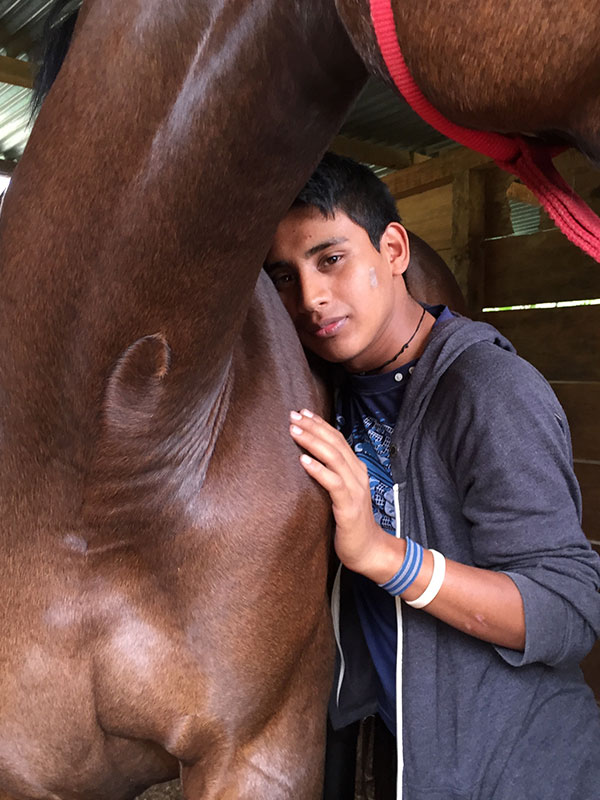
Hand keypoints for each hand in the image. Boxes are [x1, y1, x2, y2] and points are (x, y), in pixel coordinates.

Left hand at [289, 409, 403, 581]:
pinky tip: (303, 461)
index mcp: (356, 470)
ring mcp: (355, 490)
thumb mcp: (341, 493)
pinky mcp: (349, 507)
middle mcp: (358, 475)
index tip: (302, 413)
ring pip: (335, 458)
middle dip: (314, 427)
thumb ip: (331, 476)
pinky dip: (318, 470)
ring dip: (313, 442)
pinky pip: (333, 483)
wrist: (368, 550)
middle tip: (294, 415)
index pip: (338, 439)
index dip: (321, 424)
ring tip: (295, 431)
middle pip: (336, 443)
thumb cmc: (350, 522)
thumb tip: (309, 460)